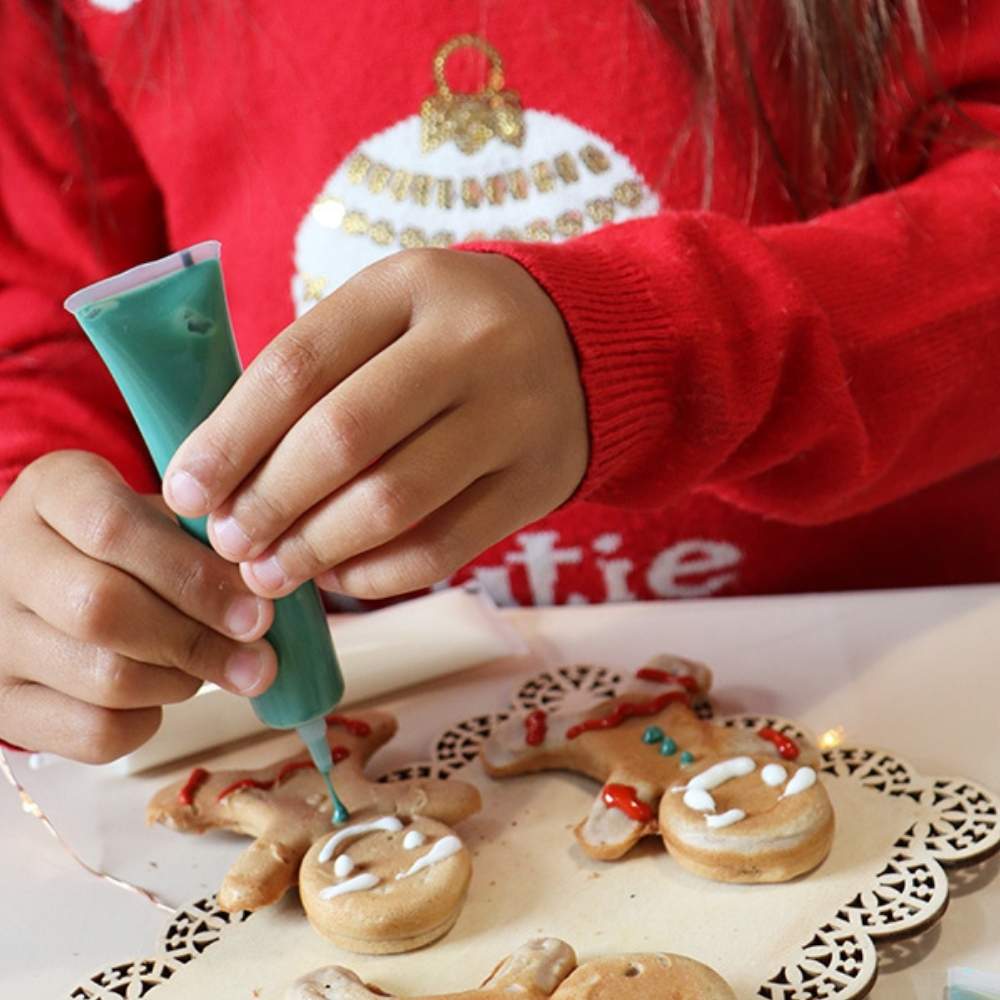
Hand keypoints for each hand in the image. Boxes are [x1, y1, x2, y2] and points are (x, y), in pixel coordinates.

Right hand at [0, 451, 276, 762]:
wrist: (45, 583)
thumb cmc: (127, 545)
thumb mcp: (157, 513)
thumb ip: (204, 544)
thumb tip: (262, 599)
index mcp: (51, 491)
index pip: (115, 527)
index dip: (195, 576)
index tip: (258, 612)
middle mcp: (5, 558)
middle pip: (102, 608)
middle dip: (198, 640)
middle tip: (258, 659)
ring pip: (103, 677)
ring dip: (181, 680)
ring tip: (213, 667)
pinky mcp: (2, 705)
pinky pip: (92, 733)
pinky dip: (146, 721)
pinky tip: (160, 694)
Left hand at [162, 249, 587, 598]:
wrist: (586, 345)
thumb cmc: (451, 332)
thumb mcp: (389, 313)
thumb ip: (316, 375)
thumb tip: (224, 473)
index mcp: (409, 287)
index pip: (298, 365)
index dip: (230, 436)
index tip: (186, 489)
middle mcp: (470, 345)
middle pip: (343, 437)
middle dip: (268, 501)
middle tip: (226, 541)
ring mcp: (513, 416)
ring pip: (393, 500)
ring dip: (315, 549)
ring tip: (268, 572)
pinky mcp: (537, 483)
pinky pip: (444, 547)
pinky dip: (376, 573)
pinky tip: (338, 576)